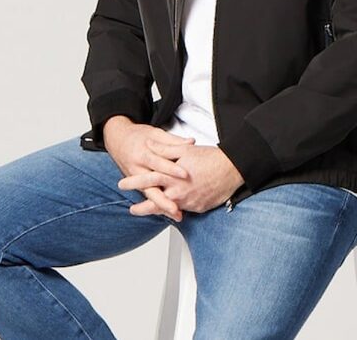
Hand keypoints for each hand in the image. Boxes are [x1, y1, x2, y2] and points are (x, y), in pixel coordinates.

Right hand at [103, 116, 194, 220]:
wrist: (117, 139)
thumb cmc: (138, 136)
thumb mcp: (155, 134)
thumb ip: (173, 141)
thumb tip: (191, 142)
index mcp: (143, 154)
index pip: (159, 163)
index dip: (172, 169)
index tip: (185, 175)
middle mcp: (138, 169)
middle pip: (151, 187)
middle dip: (163, 199)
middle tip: (176, 208)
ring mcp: (136, 179)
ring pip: (150, 195)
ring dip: (162, 207)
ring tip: (177, 215)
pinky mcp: (138, 185)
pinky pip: (149, 197)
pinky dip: (158, 206)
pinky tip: (170, 214)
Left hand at [118, 143, 244, 215]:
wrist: (233, 169)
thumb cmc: (211, 158)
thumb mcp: (185, 150)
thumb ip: (165, 149)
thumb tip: (150, 145)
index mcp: (173, 176)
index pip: (148, 180)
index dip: (134, 182)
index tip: (123, 185)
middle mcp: (179, 192)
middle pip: (155, 202)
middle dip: (142, 207)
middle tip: (132, 209)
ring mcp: (189, 202)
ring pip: (170, 209)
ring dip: (160, 209)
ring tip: (151, 211)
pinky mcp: (199, 207)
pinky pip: (186, 209)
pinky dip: (179, 208)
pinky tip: (176, 207)